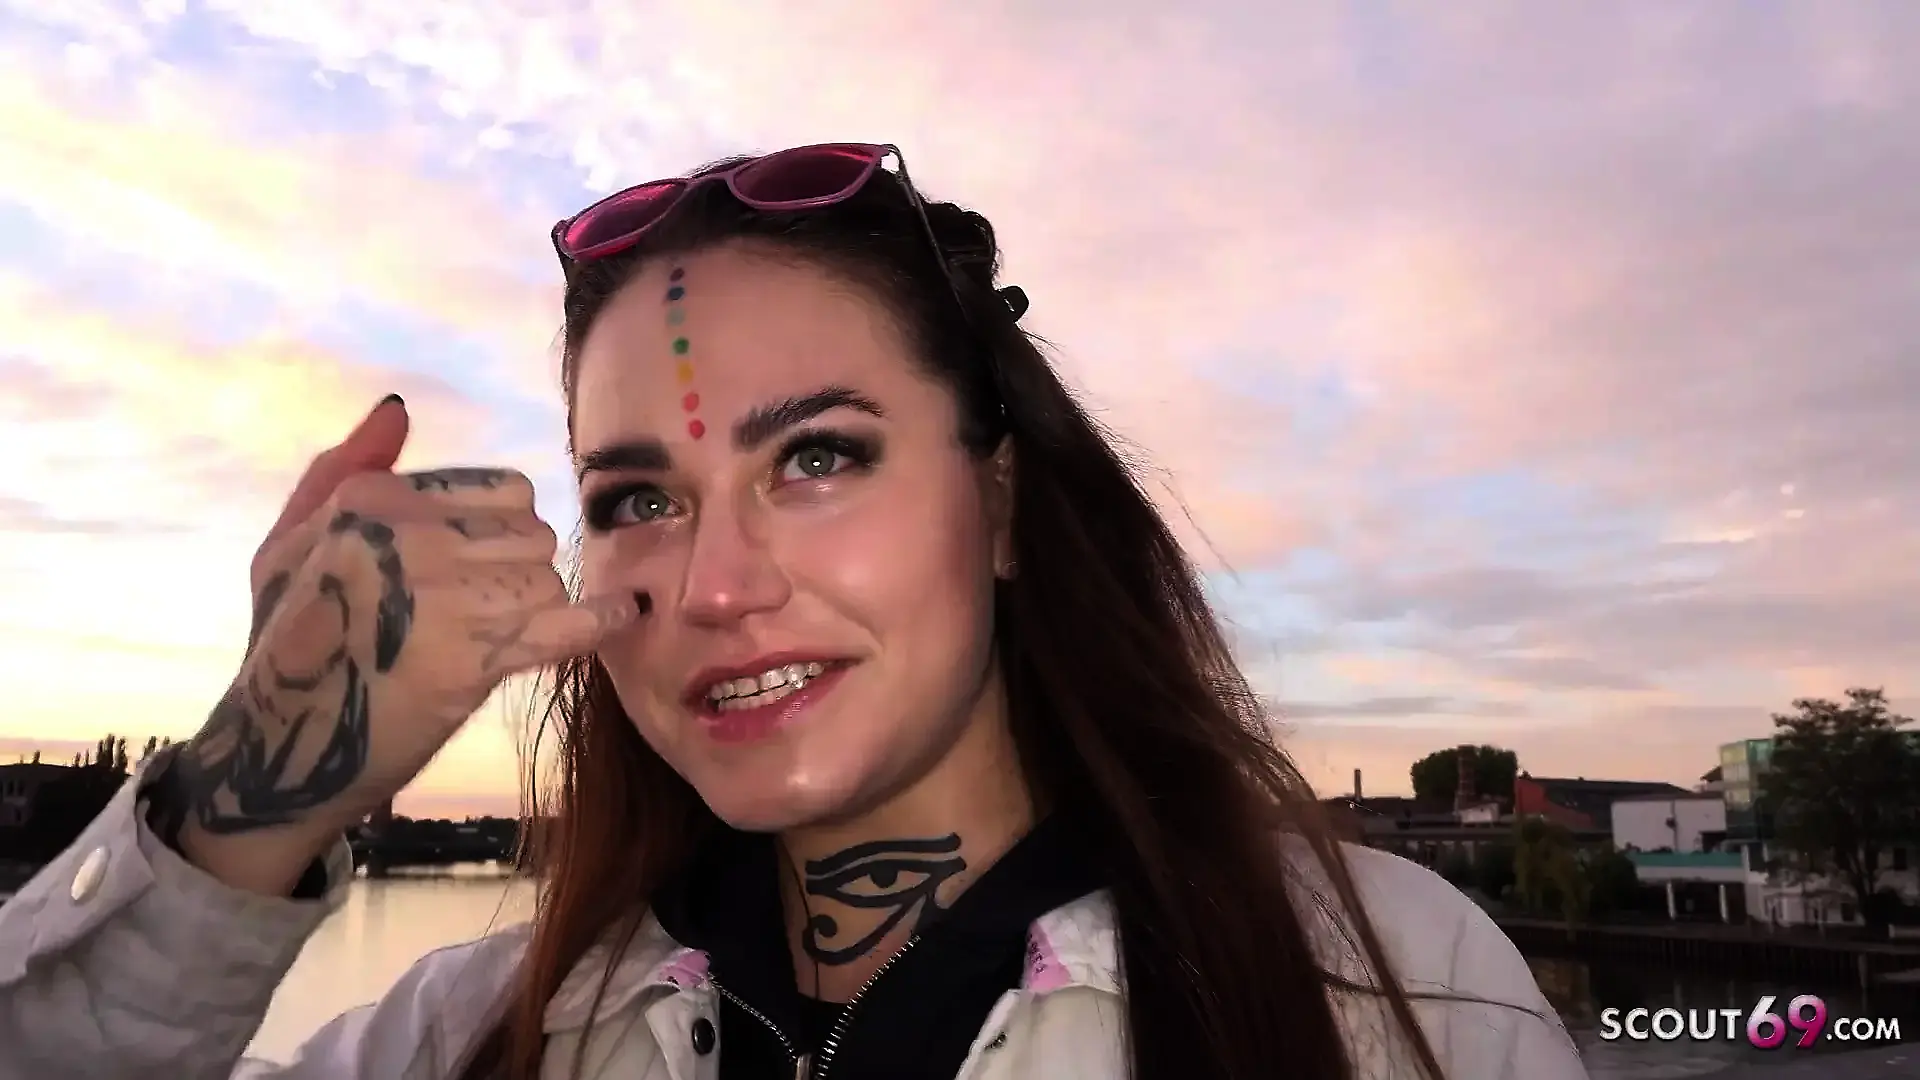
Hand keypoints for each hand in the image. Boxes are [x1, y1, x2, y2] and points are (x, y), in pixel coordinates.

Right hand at [163, 397, 639, 891]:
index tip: (479, 566)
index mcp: (370, 500)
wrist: (278, 751)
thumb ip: (344, 469)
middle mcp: (407, 536)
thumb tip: (396, 407)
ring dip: (536, 611)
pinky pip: (562, 625)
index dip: (503, 531)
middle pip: (533, 534)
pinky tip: (623, 615)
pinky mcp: (468, 660)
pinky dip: (598, 622)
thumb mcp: (288, 544)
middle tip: (483, 611)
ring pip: (547, 580)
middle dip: (522, 571)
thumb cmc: (285, 643)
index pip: (505, 490)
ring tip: (492, 638)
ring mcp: (439, 596)